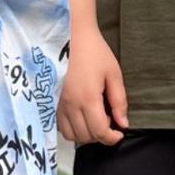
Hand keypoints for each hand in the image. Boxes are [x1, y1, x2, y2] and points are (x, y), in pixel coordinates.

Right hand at [58, 27, 128, 145]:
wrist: (71, 35)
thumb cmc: (94, 51)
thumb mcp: (113, 74)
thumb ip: (119, 101)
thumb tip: (123, 123)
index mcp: (88, 98)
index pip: (100, 132)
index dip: (112, 138)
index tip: (119, 132)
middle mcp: (70, 105)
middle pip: (85, 137)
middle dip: (100, 136)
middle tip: (109, 122)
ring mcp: (58, 104)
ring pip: (71, 135)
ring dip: (85, 134)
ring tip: (94, 120)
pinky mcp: (51, 101)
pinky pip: (60, 126)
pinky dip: (72, 128)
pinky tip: (81, 116)